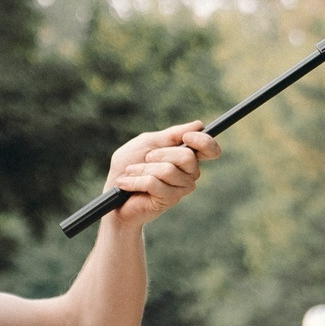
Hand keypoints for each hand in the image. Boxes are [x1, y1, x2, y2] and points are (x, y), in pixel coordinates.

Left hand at [102, 122, 219, 226]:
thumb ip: (172, 134)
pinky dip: (135, 180)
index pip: (210, 150)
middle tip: (145, 158)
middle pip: (187, 157)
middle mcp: (189, 173)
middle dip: (160, 154)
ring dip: (142, 169)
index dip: (204, 142)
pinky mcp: (169, 200)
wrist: (114, 194)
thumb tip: (199, 125)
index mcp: (186, 156)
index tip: (187, 137)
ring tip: (131, 172)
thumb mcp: (148, 143)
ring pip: (168, 170)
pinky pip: (154, 183)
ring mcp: (181, 188)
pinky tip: (126, 184)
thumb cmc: (129, 166)